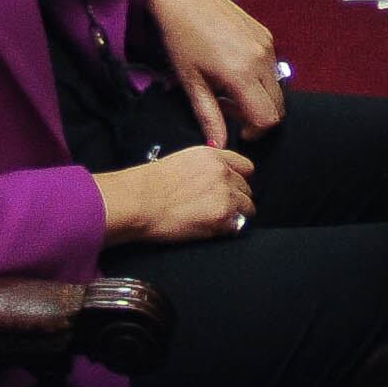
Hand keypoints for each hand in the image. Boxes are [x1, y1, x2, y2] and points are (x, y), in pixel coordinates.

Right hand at [95, 144, 254, 243]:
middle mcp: (223, 172)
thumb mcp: (184, 161)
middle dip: (237, 199)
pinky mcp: (222, 216)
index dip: (240, 181)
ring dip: (236, 215)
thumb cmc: (151, 185)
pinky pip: (238, 226)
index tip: (234, 190)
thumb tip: (219, 178)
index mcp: (213, 156)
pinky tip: (212, 230)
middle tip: (221, 210)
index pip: (245, 167)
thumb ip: (207, 166)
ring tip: (217, 222)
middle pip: (247, 188)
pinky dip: (229, 230)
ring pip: (247, 208)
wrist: (139, 201)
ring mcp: (225, 194)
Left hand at [150, 0, 284, 146]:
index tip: (235, 129)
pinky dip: (259, 79)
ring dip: (258, 98)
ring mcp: (268, 45)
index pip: (268, 118)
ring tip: (228, 90)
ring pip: (277, 88)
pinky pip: (272, 68)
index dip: (255, 132)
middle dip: (258, 117)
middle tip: (229, 110)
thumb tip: (218, 148)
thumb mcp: (191, 83)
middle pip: (278, 106)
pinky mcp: (267, 35)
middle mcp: (263, 59)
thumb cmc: (181, 40)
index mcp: (243, 73)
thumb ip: (209, 118)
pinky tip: (233, 70)